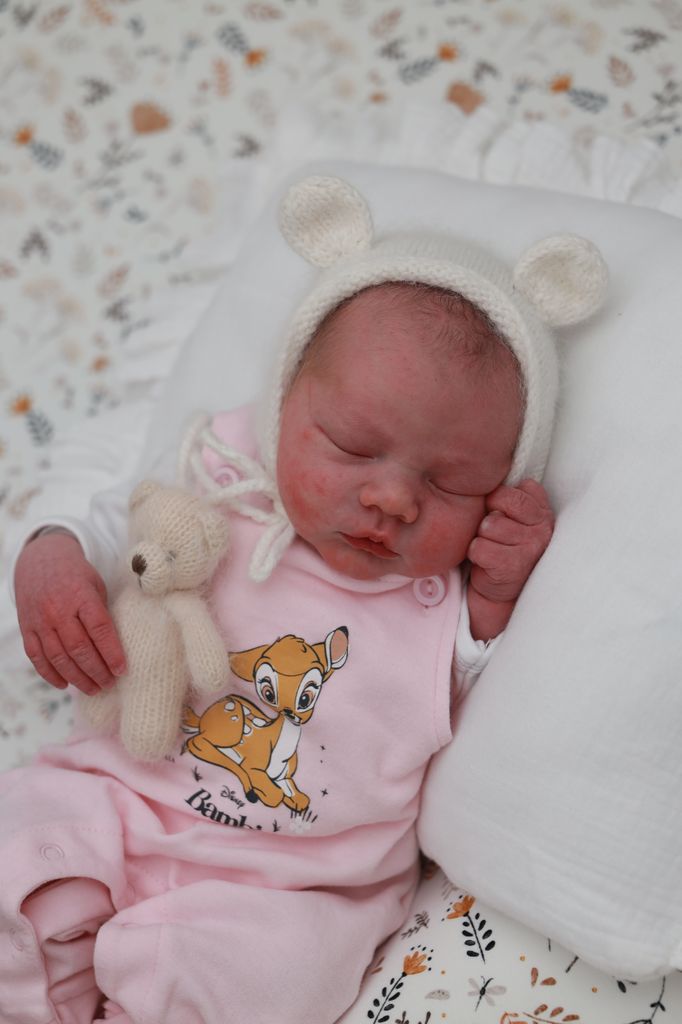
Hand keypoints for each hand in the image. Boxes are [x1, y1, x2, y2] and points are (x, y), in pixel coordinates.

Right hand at [14, 531, 126, 694]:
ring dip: (77, 678)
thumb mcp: (96, 585)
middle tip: (109, 684)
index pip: (99, 629)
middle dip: (96, 671)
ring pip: (58, 657)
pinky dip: (50, 674)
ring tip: (93, 689)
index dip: (111, 652)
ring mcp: (39, 621)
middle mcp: (57, 609)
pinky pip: (36, 657)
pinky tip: (65, 684)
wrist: (40, 561)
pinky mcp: (26, 628)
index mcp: (80, 595)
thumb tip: (118, 647)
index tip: (122, 670)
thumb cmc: (76, 576)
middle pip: (78, 648)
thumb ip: (103, 612)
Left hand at [466, 479, 554, 640]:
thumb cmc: (502, 549)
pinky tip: (487, 564)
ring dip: (482, 539)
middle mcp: (543, 528)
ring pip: (488, 526)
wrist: (500, 593)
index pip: (517, 489)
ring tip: (492, 551)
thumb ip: (511, 496)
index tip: (503, 516)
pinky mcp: (513, 566)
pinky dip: (476, 555)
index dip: (499, 501)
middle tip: (494, 535)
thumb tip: (487, 469)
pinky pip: (479, 547)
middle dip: (489, 517)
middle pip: (501, 502)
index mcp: (543, 512)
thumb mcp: (512, 519)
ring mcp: (531, 547)